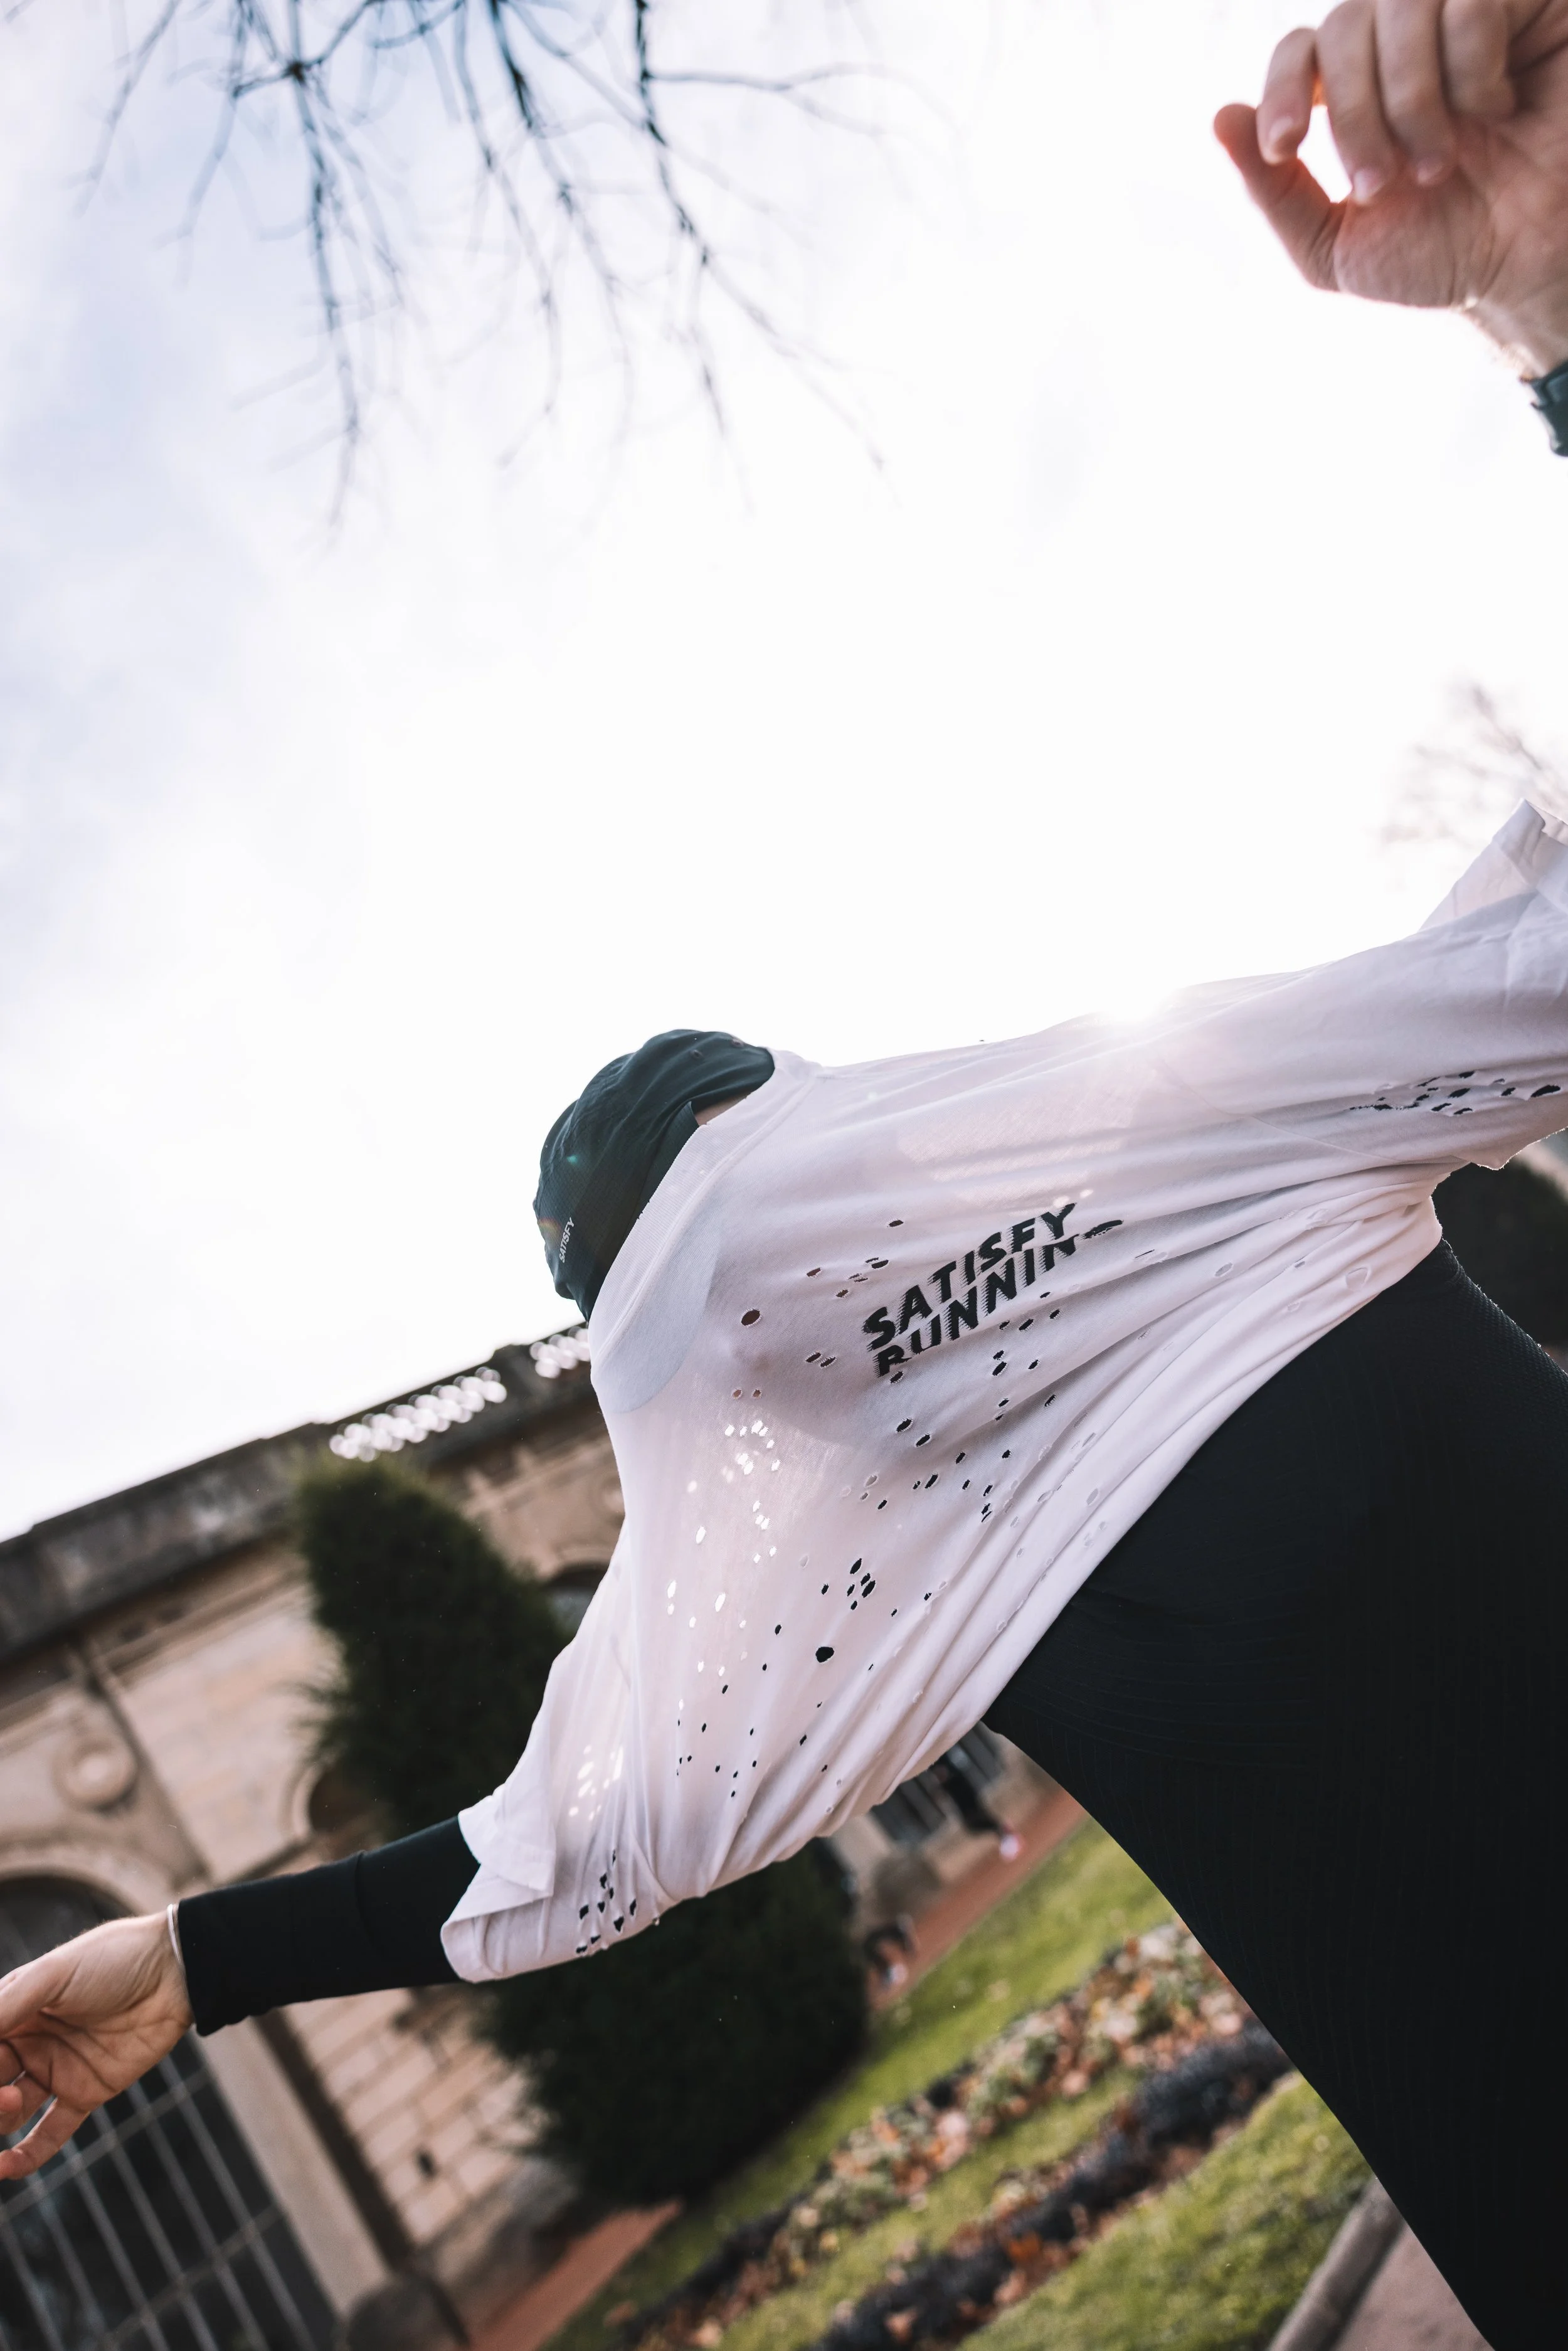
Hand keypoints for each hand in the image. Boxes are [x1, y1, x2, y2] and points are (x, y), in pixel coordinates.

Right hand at [0, 1913, 193, 2178]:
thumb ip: (5, 2007)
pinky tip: (7, 2169)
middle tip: (4, 2094)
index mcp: (13, 2012)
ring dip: (1, 2118)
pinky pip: (50, 2134)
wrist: (175, 1972)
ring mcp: (56, 2070)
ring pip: (10, 2113)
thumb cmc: (112, 1959)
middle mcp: (28, 2044)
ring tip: (15, 2098)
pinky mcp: (86, 2093)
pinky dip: (28, 2156)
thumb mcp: (52, 1974)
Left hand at [1216, 0, 1567, 374]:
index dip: (1284, 90)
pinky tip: (1495, 108)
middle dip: (1354, 112)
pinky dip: (1470, 64)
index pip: (1303, 50)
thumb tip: (1220, 117)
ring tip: (1439, 162)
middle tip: (1384, 183)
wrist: (1535, 269)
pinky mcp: (1528, 4)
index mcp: (1364, 91)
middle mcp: (1411, 44)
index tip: (1287, 148)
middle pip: (1345, 25)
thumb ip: (1277, 191)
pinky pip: (1469, 0)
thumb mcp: (1338, 247)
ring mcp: (1468, 16)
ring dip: (1409, 96)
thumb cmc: (1448, 259)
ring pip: (1401, 3)